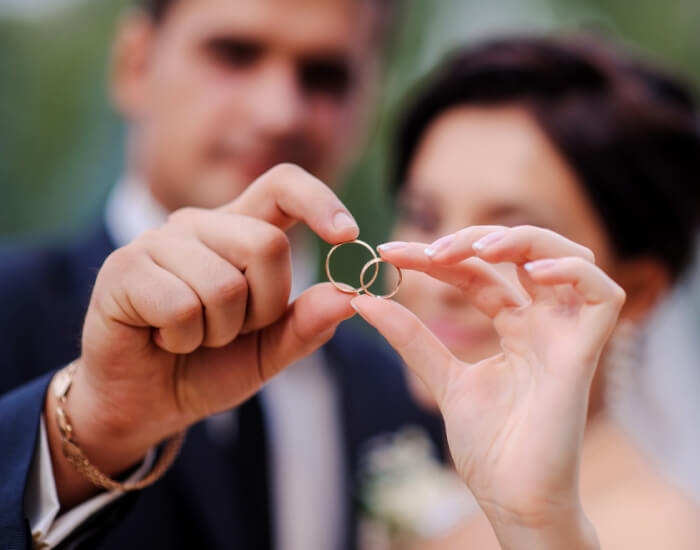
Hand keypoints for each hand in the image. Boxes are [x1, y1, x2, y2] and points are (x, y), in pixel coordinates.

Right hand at [47, 164, 358, 506]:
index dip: (319, 200)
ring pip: (225, 284)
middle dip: (264, 308)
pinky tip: (164, 339)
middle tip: (233, 330)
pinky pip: (182, 307)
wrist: (144, 402)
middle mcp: (199, 225)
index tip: (349, 235)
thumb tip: (351, 294)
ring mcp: (157, 241)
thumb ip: (307, 323)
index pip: (282, 185)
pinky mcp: (122, 268)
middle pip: (267, 244)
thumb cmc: (207, 366)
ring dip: (219, 331)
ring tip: (193, 337)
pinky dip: (184, 340)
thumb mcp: (269, 351)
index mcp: (239, 231)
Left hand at [351, 226, 623, 549]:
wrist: (512, 498)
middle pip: (523, 254)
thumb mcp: (440, 379)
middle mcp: (544, 324)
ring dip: (524, 241)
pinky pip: (602, 294)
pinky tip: (530, 270)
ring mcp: (567, 335)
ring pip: (569, 258)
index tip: (390, 252)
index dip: (437, 257)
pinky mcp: (586, 353)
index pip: (478, 272)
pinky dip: (571, 270)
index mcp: (515, 328)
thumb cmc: (488, 446)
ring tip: (477, 248)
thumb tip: (363, 300)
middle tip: (431, 250)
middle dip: (477, 240)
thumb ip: (410, 338)